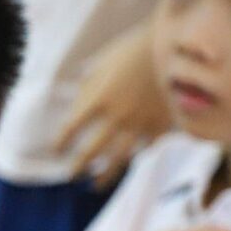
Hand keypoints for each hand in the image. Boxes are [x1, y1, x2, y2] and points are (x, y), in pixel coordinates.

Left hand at [59, 31, 169, 188]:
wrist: (173, 46)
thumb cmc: (133, 50)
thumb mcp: (102, 64)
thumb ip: (87, 87)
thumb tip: (75, 108)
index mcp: (99, 99)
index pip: (71, 129)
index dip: (61, 142)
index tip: (56, 151)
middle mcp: (118, 116)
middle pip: (91, 151)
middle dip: (77, 167)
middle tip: (70, 176)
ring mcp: (141, 122)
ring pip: (119, 158)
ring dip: (105, 174)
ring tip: (95, 185)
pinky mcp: (162, 124)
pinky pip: (146, 148)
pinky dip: (135, 158)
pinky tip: (127, 164)